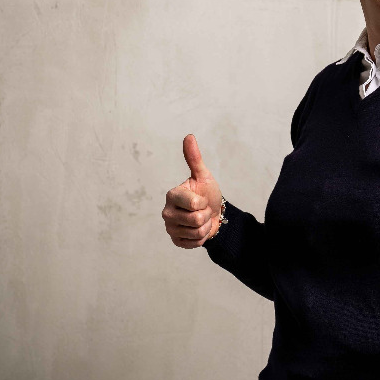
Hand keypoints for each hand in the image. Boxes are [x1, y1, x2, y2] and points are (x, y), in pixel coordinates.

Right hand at [162, 134, 224, 248]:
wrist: (213, 214)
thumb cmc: (206, 193)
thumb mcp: (203, 176)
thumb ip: (194, 158)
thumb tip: (189, 136)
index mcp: (172, 195)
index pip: (194, 204)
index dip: (203, 202)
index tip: (201, 198)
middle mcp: (166, 212)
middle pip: (196, 219)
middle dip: (205, 215)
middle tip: (203, 210)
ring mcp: (170, 228)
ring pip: (196, 232)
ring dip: (205, 226)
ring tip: (201, 219)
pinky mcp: (176, 241)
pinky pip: (195, 243)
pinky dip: (202, 237)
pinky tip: (198, 230)